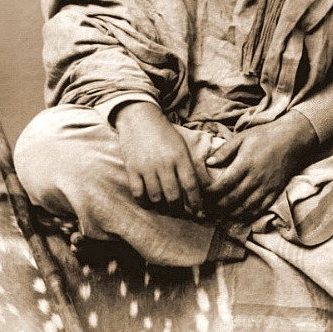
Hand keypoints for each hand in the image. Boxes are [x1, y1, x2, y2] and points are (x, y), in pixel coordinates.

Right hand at [114, 102, 203, 217]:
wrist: (140, 117)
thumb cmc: (164, 133)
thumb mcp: (181, 146)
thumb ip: (187, 166)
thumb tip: (195, 191)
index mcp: (180, 157)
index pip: (191, 186)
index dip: (196, 204)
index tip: (200, 214)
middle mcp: (165, 163)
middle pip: (174, 197)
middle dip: (179, 210)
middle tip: (180, 213)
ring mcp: (147, 167)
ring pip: (156, 198)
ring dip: (162, 209)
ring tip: (165, 209)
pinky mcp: (132, 169)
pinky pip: (138, 194)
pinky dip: (145, 203)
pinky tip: (149, 203)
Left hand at [204, 111, 317, 221]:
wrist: (291, 139)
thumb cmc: (264, 136)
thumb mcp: (242, 137)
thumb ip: (225, 151)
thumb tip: (208, 163)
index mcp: (245, 163)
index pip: (224, 183)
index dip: (211, 192)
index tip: (203, 195)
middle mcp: (255, 177)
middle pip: (233, 198)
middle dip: (218, 206)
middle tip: (207, 209)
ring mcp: (266, 186)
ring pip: (245, 207)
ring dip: (231, 214)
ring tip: (219, 216)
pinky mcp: (275, 191)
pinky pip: (260, 208)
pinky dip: (248, 215)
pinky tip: (239, 217)